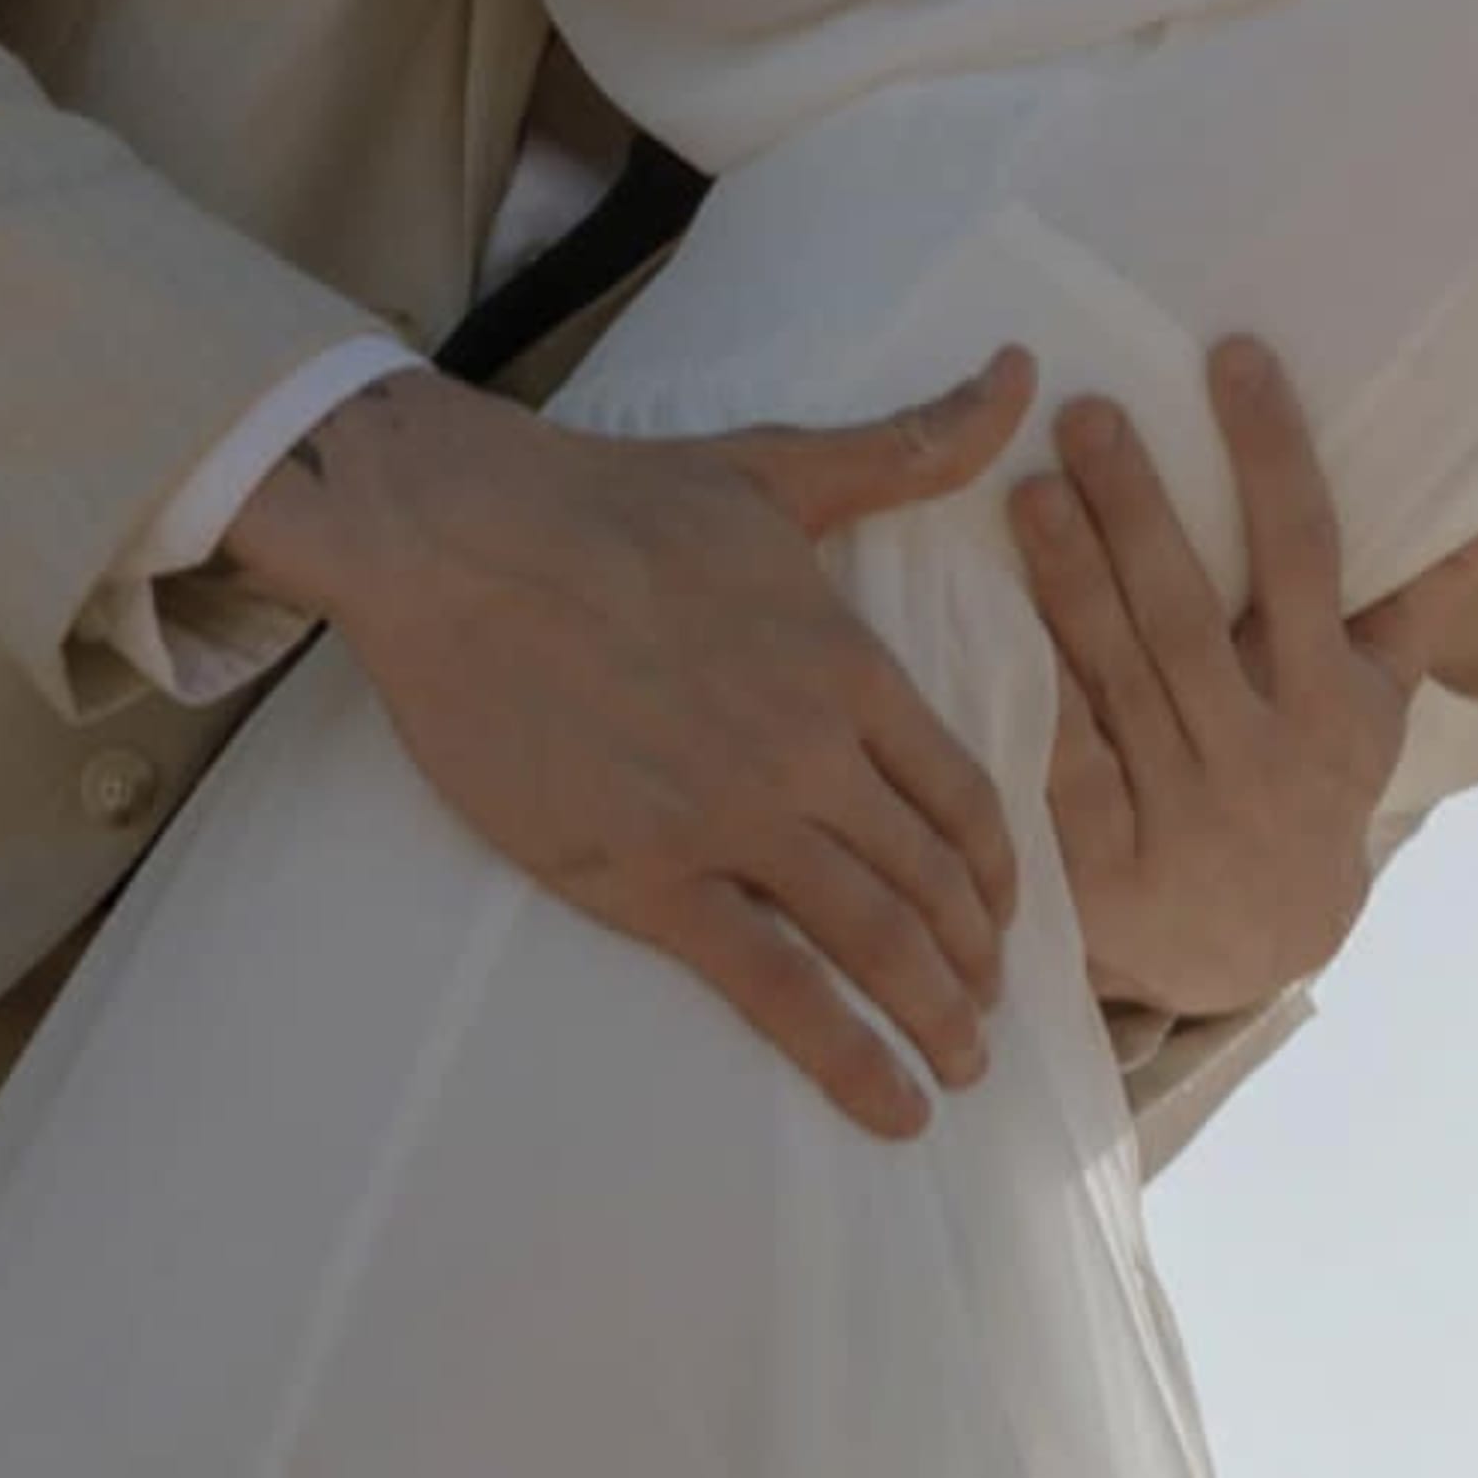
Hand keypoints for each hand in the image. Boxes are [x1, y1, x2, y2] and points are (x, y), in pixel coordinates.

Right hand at [220, 350, 1038, 1141]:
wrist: (456, 541)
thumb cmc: (609, 500)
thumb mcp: (782, 468)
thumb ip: (912, 447)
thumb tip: (1021, 372)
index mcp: (848, 668)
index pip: (964, 796)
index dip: (999, 870)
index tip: (1007, 915)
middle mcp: (809, 756)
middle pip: (932, 883)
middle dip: (975, 958)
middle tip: (989, 1011)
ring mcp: (730, 823)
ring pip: (873, 942)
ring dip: (932, 1016)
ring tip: (958, 1068)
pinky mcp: (644, 878)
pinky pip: (770, 989)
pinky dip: (843, 1057)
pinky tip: (888, 1104)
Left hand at [1008, 336, 1429, 1026]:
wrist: (1254, 953)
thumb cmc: (1308, 790)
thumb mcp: (1374, 712)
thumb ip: (1416, 606)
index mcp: (1330, 705)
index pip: (1304, 559)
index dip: (1272, 456)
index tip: (1234, 357)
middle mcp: (1259, 758)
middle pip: (1187, 616)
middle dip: (1138, 510)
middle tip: (1087, 413)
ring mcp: (1177, 816)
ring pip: (1116, 681)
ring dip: (1069, 583)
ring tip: (1028, 492)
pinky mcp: (1101, 870)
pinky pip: (1059, 763)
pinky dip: (1027, 693)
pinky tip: (983, 619)